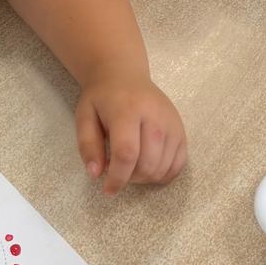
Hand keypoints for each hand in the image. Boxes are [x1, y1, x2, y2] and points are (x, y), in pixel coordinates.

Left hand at [75, 67, 186, 195]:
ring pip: (163, 168)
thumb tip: (96, 174)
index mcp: (127, 110)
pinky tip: (148, 168)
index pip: (127, 153)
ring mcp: (172, 123)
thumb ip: (88, 146)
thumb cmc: (102, 98)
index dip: (117, 178)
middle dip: (131, 178)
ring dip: (145, 178)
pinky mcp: (181, 130)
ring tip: (131, 167)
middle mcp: (155, 116)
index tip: (107, 190)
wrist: (124, 75)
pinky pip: (178, 164)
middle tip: (118, 172)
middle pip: (148, 164)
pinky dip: (163, 174)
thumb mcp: (84, 116)